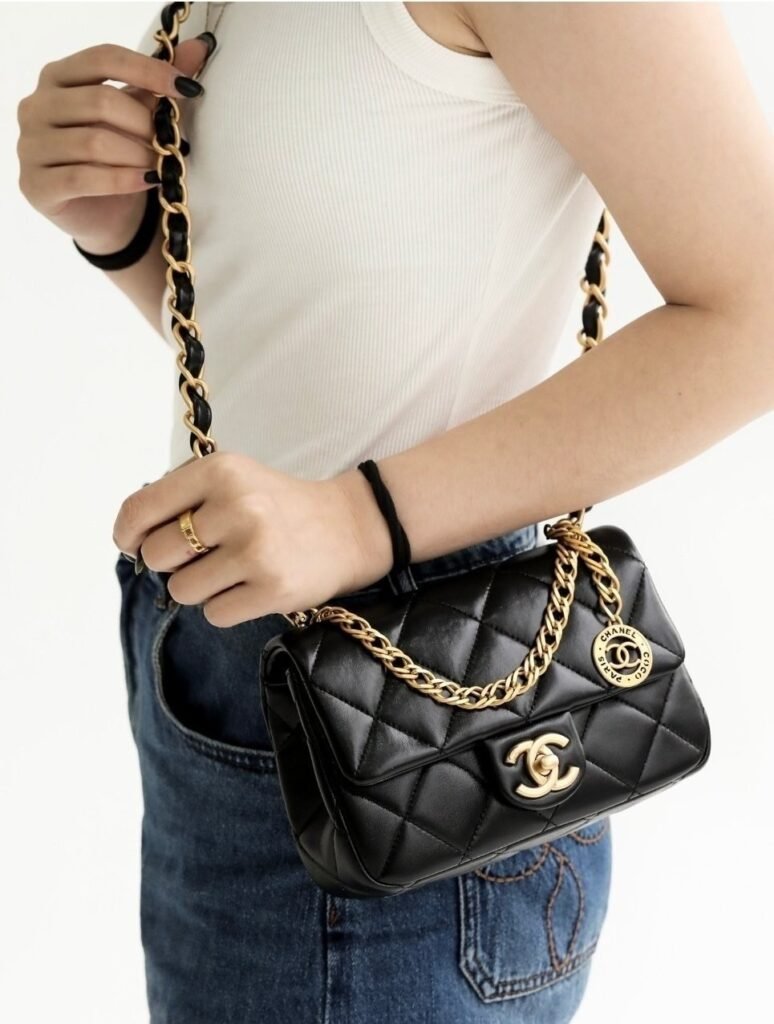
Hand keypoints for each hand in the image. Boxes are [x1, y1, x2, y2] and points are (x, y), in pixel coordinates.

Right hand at [16, 38, 208, 251]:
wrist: (104, 216)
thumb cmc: (118, 158)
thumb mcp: (138, 117)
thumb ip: (158, 83)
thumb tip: (199, 48)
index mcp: (57, 77)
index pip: (103, 58)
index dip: (147, 70)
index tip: (186, 89)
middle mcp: (36, 106)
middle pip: (99, 101)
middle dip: (144, 124)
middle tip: (171, 143)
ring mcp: (30, 146)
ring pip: (93, 143)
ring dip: (137, 155)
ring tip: (160, 165)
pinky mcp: (35, 185)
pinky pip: (83, 179)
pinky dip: (122, 180)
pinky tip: (147, 181)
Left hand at [111, 451, 391, 627]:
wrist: (350, 526)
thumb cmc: (278, 504)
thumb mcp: (232, 478)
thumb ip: (180, 496)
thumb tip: (129, 537)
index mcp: (220, 472)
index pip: (141, 509)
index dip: (126, 534)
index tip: (131, 543)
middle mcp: (237, 507)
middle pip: (157, 555)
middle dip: (170, 562)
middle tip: (201, 555)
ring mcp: (256, 551)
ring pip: (183, 590)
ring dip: (200, 587)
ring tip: (232, 571)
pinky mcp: (273, 590)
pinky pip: (214, 614)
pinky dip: (226, 606)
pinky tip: (251, 586)